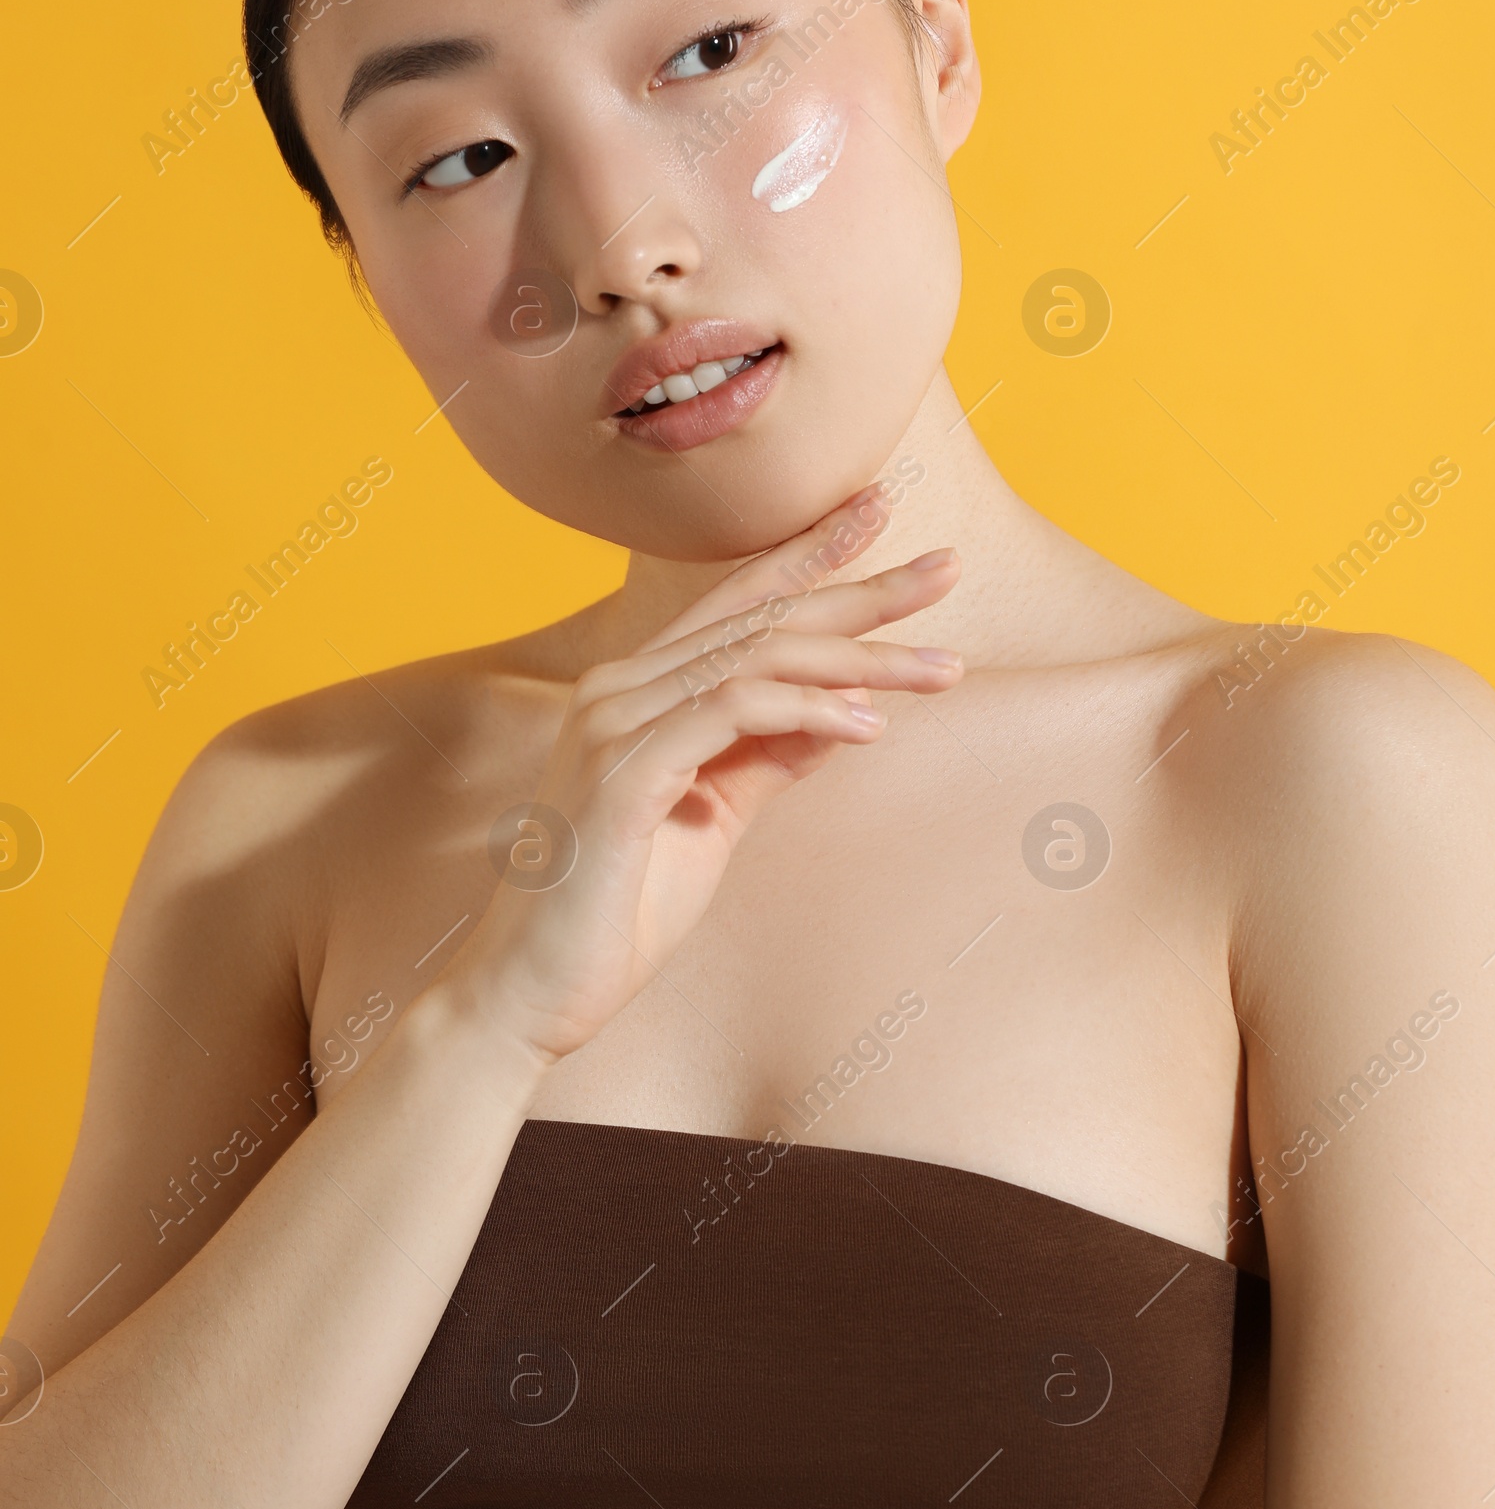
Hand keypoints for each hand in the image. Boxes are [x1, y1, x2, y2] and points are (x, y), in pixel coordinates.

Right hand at [436, 483, 961, 1075]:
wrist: (533, 995)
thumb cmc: (621, 910)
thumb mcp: (717, 816)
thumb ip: (768, 757)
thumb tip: (844, 712)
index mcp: (636, 690)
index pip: (739, 602)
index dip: (812, 554)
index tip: (881, 513)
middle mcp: (618, 688)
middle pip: (761, 615)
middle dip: (862, 587)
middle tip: (948, 566)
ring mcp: (613, 725)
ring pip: (756, 657)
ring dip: (860, 659)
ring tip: (942, 669)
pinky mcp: (623, 774)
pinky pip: (732, 714)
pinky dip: (808, 712)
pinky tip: (869, 726)